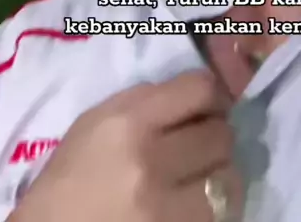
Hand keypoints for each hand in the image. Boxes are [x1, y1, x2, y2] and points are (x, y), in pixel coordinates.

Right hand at [10, 70, 242, 221]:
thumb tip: (193, 93)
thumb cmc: (72, 174)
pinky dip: (216, 204)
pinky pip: (222, 213)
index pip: (200, 90)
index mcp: (130, 122)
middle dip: (214, 134)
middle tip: (202, 141)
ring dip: (219, 172)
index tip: (208, 103)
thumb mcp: (97, 120)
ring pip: (228, 176)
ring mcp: (167, 206)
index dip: (211, 94)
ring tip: (201, 174)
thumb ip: (145, 100)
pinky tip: (196, 201)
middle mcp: (152, 160)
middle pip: (220, 133)